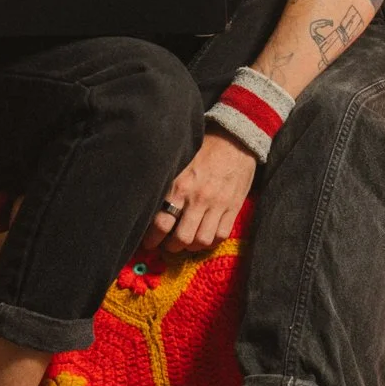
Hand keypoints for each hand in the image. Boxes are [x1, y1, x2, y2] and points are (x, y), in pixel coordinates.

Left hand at [143, 130, 255, 255]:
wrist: (235, 138)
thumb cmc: (202, 148)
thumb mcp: (179, 161)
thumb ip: (167, 184)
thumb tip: (150, 205)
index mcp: (180, 185)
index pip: (161, 223)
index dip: (152, 238)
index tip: (149, 242)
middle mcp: (198, 198)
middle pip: (181, 238)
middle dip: (171, 246)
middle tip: (167, 244)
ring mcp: (218, 203)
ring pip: (201, 241)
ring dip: (191, 246)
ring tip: (186, 242)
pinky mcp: (233, 206)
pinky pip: (221, 235)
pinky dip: (211, 242)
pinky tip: (204, 236)